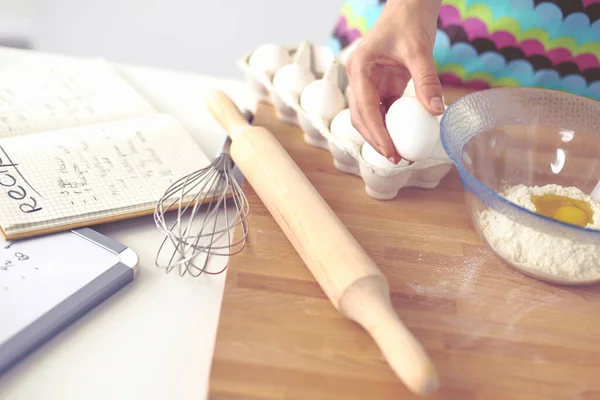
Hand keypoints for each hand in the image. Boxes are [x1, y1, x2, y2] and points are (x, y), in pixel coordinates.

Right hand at [346, 0, 443, 162]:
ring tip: (401, 153)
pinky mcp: (383, 85)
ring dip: (383, 135)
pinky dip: (393, 125)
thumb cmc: (410, 20)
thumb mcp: (419, 50)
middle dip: (376, 140)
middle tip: (396, 159)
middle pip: (361, 117)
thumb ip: (426, 81)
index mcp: (360, 68)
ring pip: (370, 116)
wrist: (411, 5)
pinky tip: (406, 137)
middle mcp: (360, 78)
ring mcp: (370, 83)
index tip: (390, 151)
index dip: (376, 133)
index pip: (364, 107)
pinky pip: (385, 110)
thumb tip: (436, 112)